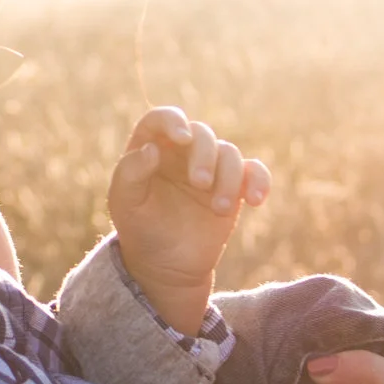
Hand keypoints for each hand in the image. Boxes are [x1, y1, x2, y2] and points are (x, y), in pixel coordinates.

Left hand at [108, 106, 270, 332]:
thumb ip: (130, 173)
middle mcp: (183, 152)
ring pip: (229, 153)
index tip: (181, 137)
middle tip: (200, 184)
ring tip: (220, 209)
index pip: (161, 118)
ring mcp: (211, 168)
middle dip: (204, 155)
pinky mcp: (235, 187)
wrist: (165, 264)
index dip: (172, 120)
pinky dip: (259, 181)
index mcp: (152, 147)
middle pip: (202, 134)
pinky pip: (254, 172)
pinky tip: (255, 200)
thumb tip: (152, 149)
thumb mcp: (124, 204)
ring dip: (229, 177)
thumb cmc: (140, 228)